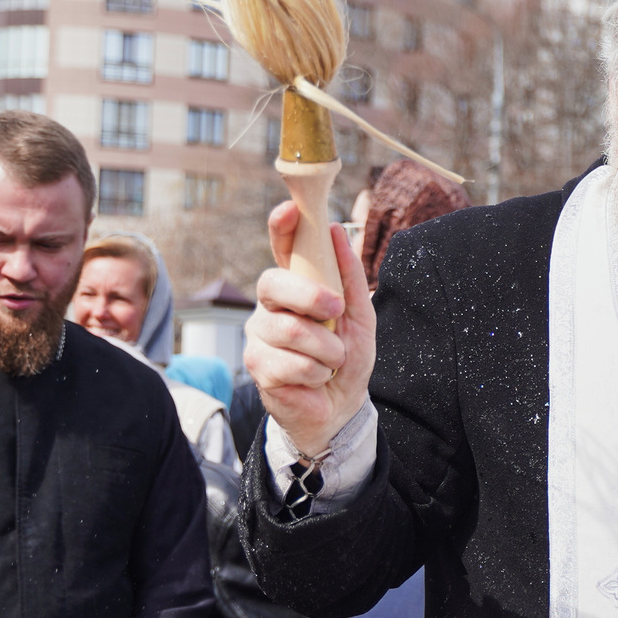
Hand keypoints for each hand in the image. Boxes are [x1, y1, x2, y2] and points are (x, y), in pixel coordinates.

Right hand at [245, 200, 376, 460]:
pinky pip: (289, 362)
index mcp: (296, 286)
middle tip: (334, 310)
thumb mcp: (360, 316)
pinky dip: (316, 373)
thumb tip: (336, 231)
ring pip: (289, 329)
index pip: (281, 248)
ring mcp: (259, 334)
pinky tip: (316, 379)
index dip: (281, 227)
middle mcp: (270, 305)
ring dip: (326, 350)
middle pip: (273, 283)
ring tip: (332, 361)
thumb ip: (351, 277)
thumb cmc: (347, 359)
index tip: (290, 210)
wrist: (340, 408)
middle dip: (310, 296)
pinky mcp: (257, 365)